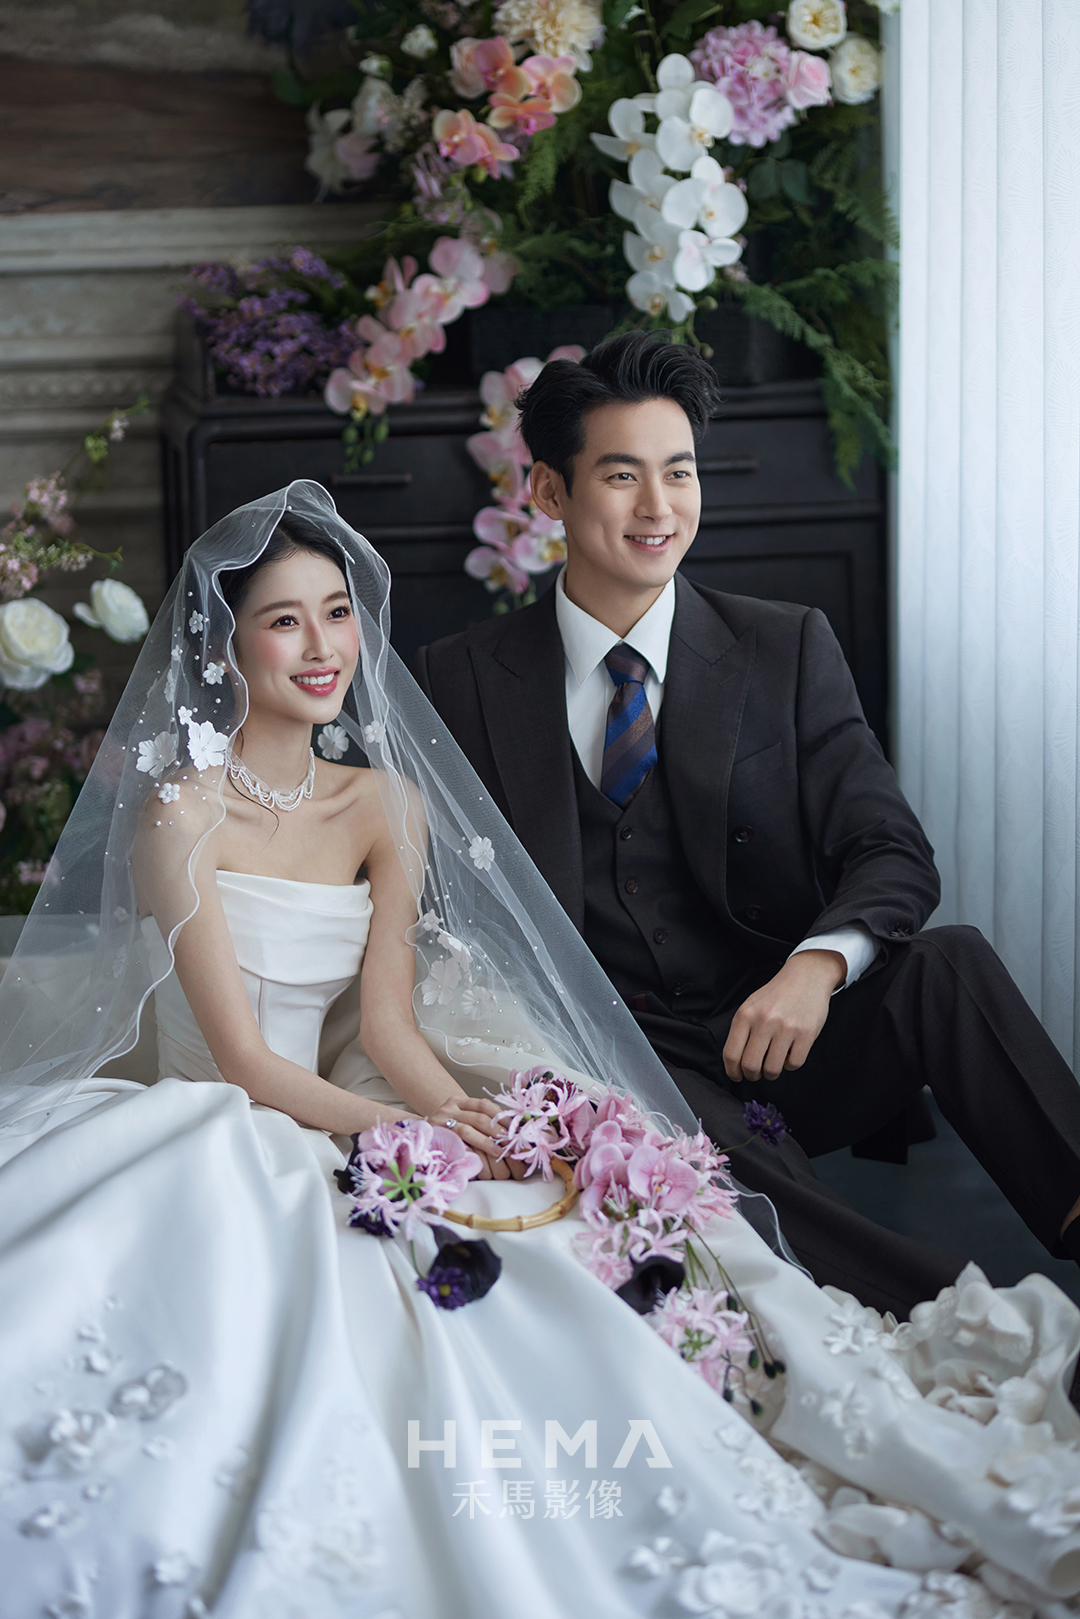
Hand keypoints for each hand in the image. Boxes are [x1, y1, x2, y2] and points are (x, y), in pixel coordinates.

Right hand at [426, 1095, 523, 1180]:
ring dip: (488, 1142)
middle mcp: (449, 1108)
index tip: (518, 1128)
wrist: (420, 1138)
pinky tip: (483, 1158)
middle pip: (479, 1118)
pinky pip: (456, 1145)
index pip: (485, 1105)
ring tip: (502, 1152)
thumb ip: (483, 1120)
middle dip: (499, 1131)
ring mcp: (440, 1123)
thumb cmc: (448, 1131)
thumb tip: (514, 1130)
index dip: (503, 1116)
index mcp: (459, 1101)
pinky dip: (471, 1151)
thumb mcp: (463, 1119)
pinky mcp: (436, 1138)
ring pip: (468, 1131)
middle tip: (515, 1142)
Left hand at [722, 950, 844, 1082]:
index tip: (737, 1075)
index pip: (731, 1054)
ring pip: (772, 1069)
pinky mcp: (806, 1033)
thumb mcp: (751, 1006)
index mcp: (745, 1015)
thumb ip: (742, 1030)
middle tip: (756, 1074)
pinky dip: (790, 1065)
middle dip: (752, 1076)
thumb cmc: (776, 995)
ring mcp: (786, 1028)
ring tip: (772, 1065)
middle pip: (750, 1066)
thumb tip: (735, 1062)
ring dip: (771, 1073)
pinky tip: (789, 1054)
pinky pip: (794, 1063)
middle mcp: (764, 1021)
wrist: (806, 976)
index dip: (732, 1071)